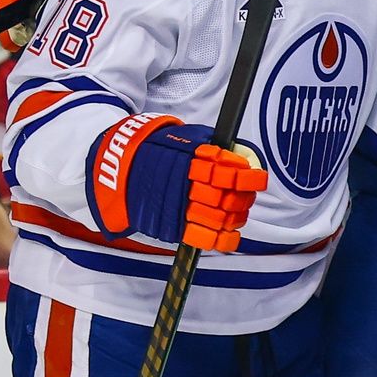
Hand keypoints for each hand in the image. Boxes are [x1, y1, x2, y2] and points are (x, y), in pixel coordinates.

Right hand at [87, 115, 266, 250]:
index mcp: (193, 159)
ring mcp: (179, 206)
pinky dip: (220, 238)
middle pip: (229, 197)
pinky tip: (229, 234)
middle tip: (244, 195)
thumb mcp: (187, 137)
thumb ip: (216, 147)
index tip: (256, 179)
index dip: (249, 178)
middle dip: (242, 198)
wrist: (120, 166)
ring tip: (236, 212)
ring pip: (219, 217)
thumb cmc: (160, 149)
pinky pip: (201, 236)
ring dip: (234, 216)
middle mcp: (187, 184)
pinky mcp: (171, 224)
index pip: (232, 172)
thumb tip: (246, 158)